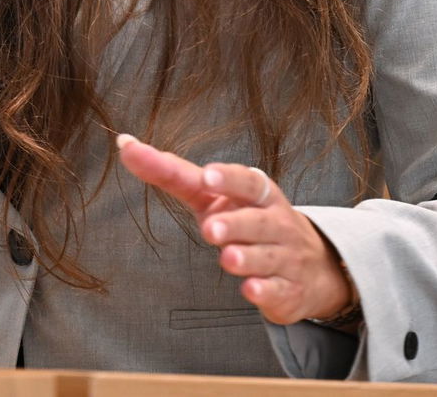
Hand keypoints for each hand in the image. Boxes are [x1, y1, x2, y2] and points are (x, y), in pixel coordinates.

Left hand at [116, 133, 356, 326]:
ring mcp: (285, 257)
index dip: (229, 178)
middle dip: (235, 224)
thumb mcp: (216, 196)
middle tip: (210, 228)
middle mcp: (276, 223)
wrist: (310, 265)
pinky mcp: (287, 290)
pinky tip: (250, 289)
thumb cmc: (249, 220)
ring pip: (266, 257)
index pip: (247, 181)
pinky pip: (276, 290)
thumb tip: (126, 146)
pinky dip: (264, 290)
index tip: (208, 176)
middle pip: (258, 222)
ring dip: (246, 258)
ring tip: (227, 258)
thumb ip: (174, 174)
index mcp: (259, 195)